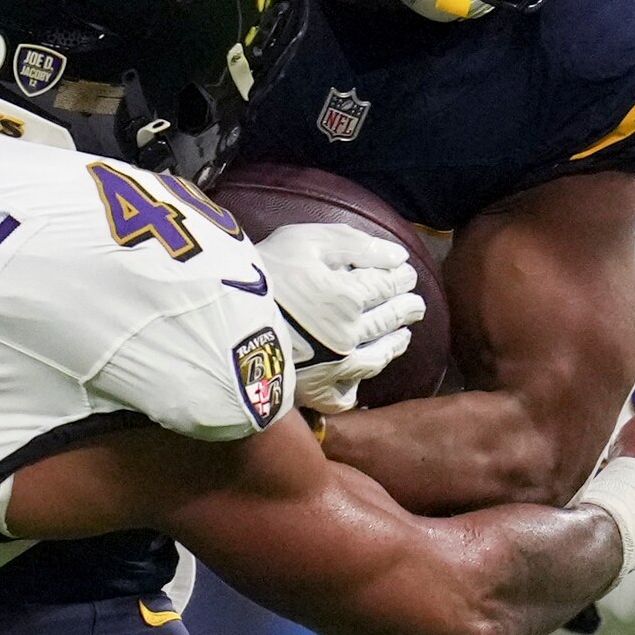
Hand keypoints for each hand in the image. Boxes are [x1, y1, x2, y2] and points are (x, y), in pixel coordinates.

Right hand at [255, 223, 426, 414]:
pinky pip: (347, 394)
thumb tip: (398, 257)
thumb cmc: (262, 272)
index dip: (401, 278)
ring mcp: (336, 367)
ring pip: (377, 357)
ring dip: (394, 344)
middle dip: (406, 308)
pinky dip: (359, 385)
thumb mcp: (305, 240)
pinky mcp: (316, 390)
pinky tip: (362, 376)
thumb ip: (354, 244)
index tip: (407, 274)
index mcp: (351, 297)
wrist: (220, 320)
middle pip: (389, 320)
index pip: (388, 285)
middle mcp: (351, 335)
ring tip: (401, 336)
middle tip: (415, 304)